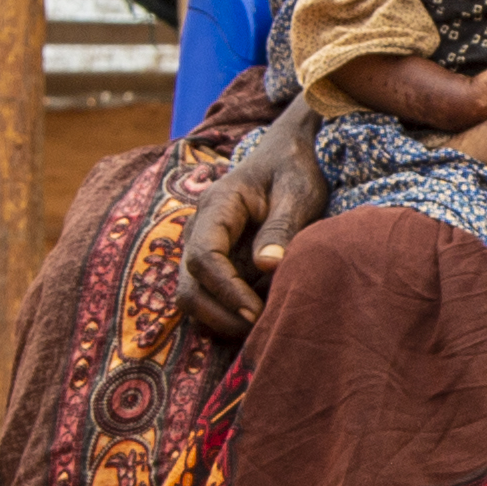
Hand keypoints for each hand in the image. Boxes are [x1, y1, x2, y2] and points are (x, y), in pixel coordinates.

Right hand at [179, 115, 326, 341]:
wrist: (284, 156)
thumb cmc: (292, 170)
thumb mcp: (297, 192)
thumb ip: (282, 227)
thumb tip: (267, 266)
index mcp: (216, 207)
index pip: (204, 258)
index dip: (227, 292)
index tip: (257, 313)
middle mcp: (199, 230)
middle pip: (189, 287)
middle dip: (221, 315)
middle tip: (262, 329)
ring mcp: (202, 248)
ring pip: (194, 297)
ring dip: (223, 319)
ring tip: (264, 324)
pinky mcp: (215, 263)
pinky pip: (209, 297)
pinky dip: (229, 313)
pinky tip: (263, 314)